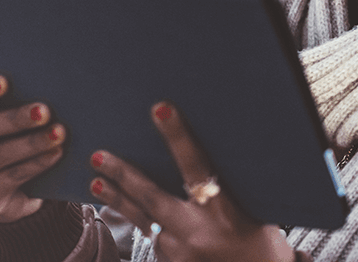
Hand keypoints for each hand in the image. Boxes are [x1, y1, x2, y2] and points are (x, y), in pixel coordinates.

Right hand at [0, 75, 66, 221]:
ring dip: (30, 143)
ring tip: (58, 133)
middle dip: (14, 119)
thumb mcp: (9, 121)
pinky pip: (10, 177)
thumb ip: (17, 103)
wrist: (11, 189)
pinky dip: (36, 164)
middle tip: (44, 111)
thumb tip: (50, 86)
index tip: (4, 81)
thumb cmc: (13, 138)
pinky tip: (55, 154)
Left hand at [89, 102, 295, 261]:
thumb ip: (225, 190)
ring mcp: (178, 252)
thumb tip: (200, 163)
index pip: (195, 166)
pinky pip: (150, 236)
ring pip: (142, 219)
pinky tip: (124, 205)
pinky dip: (138, 218)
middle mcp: (196, 232)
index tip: (160, 110)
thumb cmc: (261, 244)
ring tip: (96, 181)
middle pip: (152, 197)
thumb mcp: (255, 211)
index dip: (177, 137)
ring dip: (118, 199)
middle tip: (99, 155)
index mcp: (222, 211)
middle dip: (123, 174)